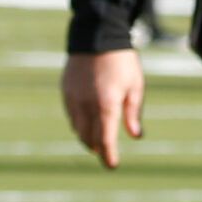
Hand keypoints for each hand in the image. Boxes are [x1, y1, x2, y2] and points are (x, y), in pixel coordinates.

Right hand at [61, 49, 143, 169]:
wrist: (97, 35)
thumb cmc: (122, 61)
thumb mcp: (135, 85)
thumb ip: (133, 113)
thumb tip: (135, 136)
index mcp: (106, 105)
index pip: (105, 139)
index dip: (108, 156)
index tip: (112, 166)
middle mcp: (87, 105)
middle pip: (89, 138)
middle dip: (98, 148)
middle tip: (106, 152)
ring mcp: (73, 98)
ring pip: (78, 128)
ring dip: (87, 137)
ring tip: (97, 138)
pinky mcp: (66, 91)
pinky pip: (71, 115)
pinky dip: (79, 123)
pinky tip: (87, 120)